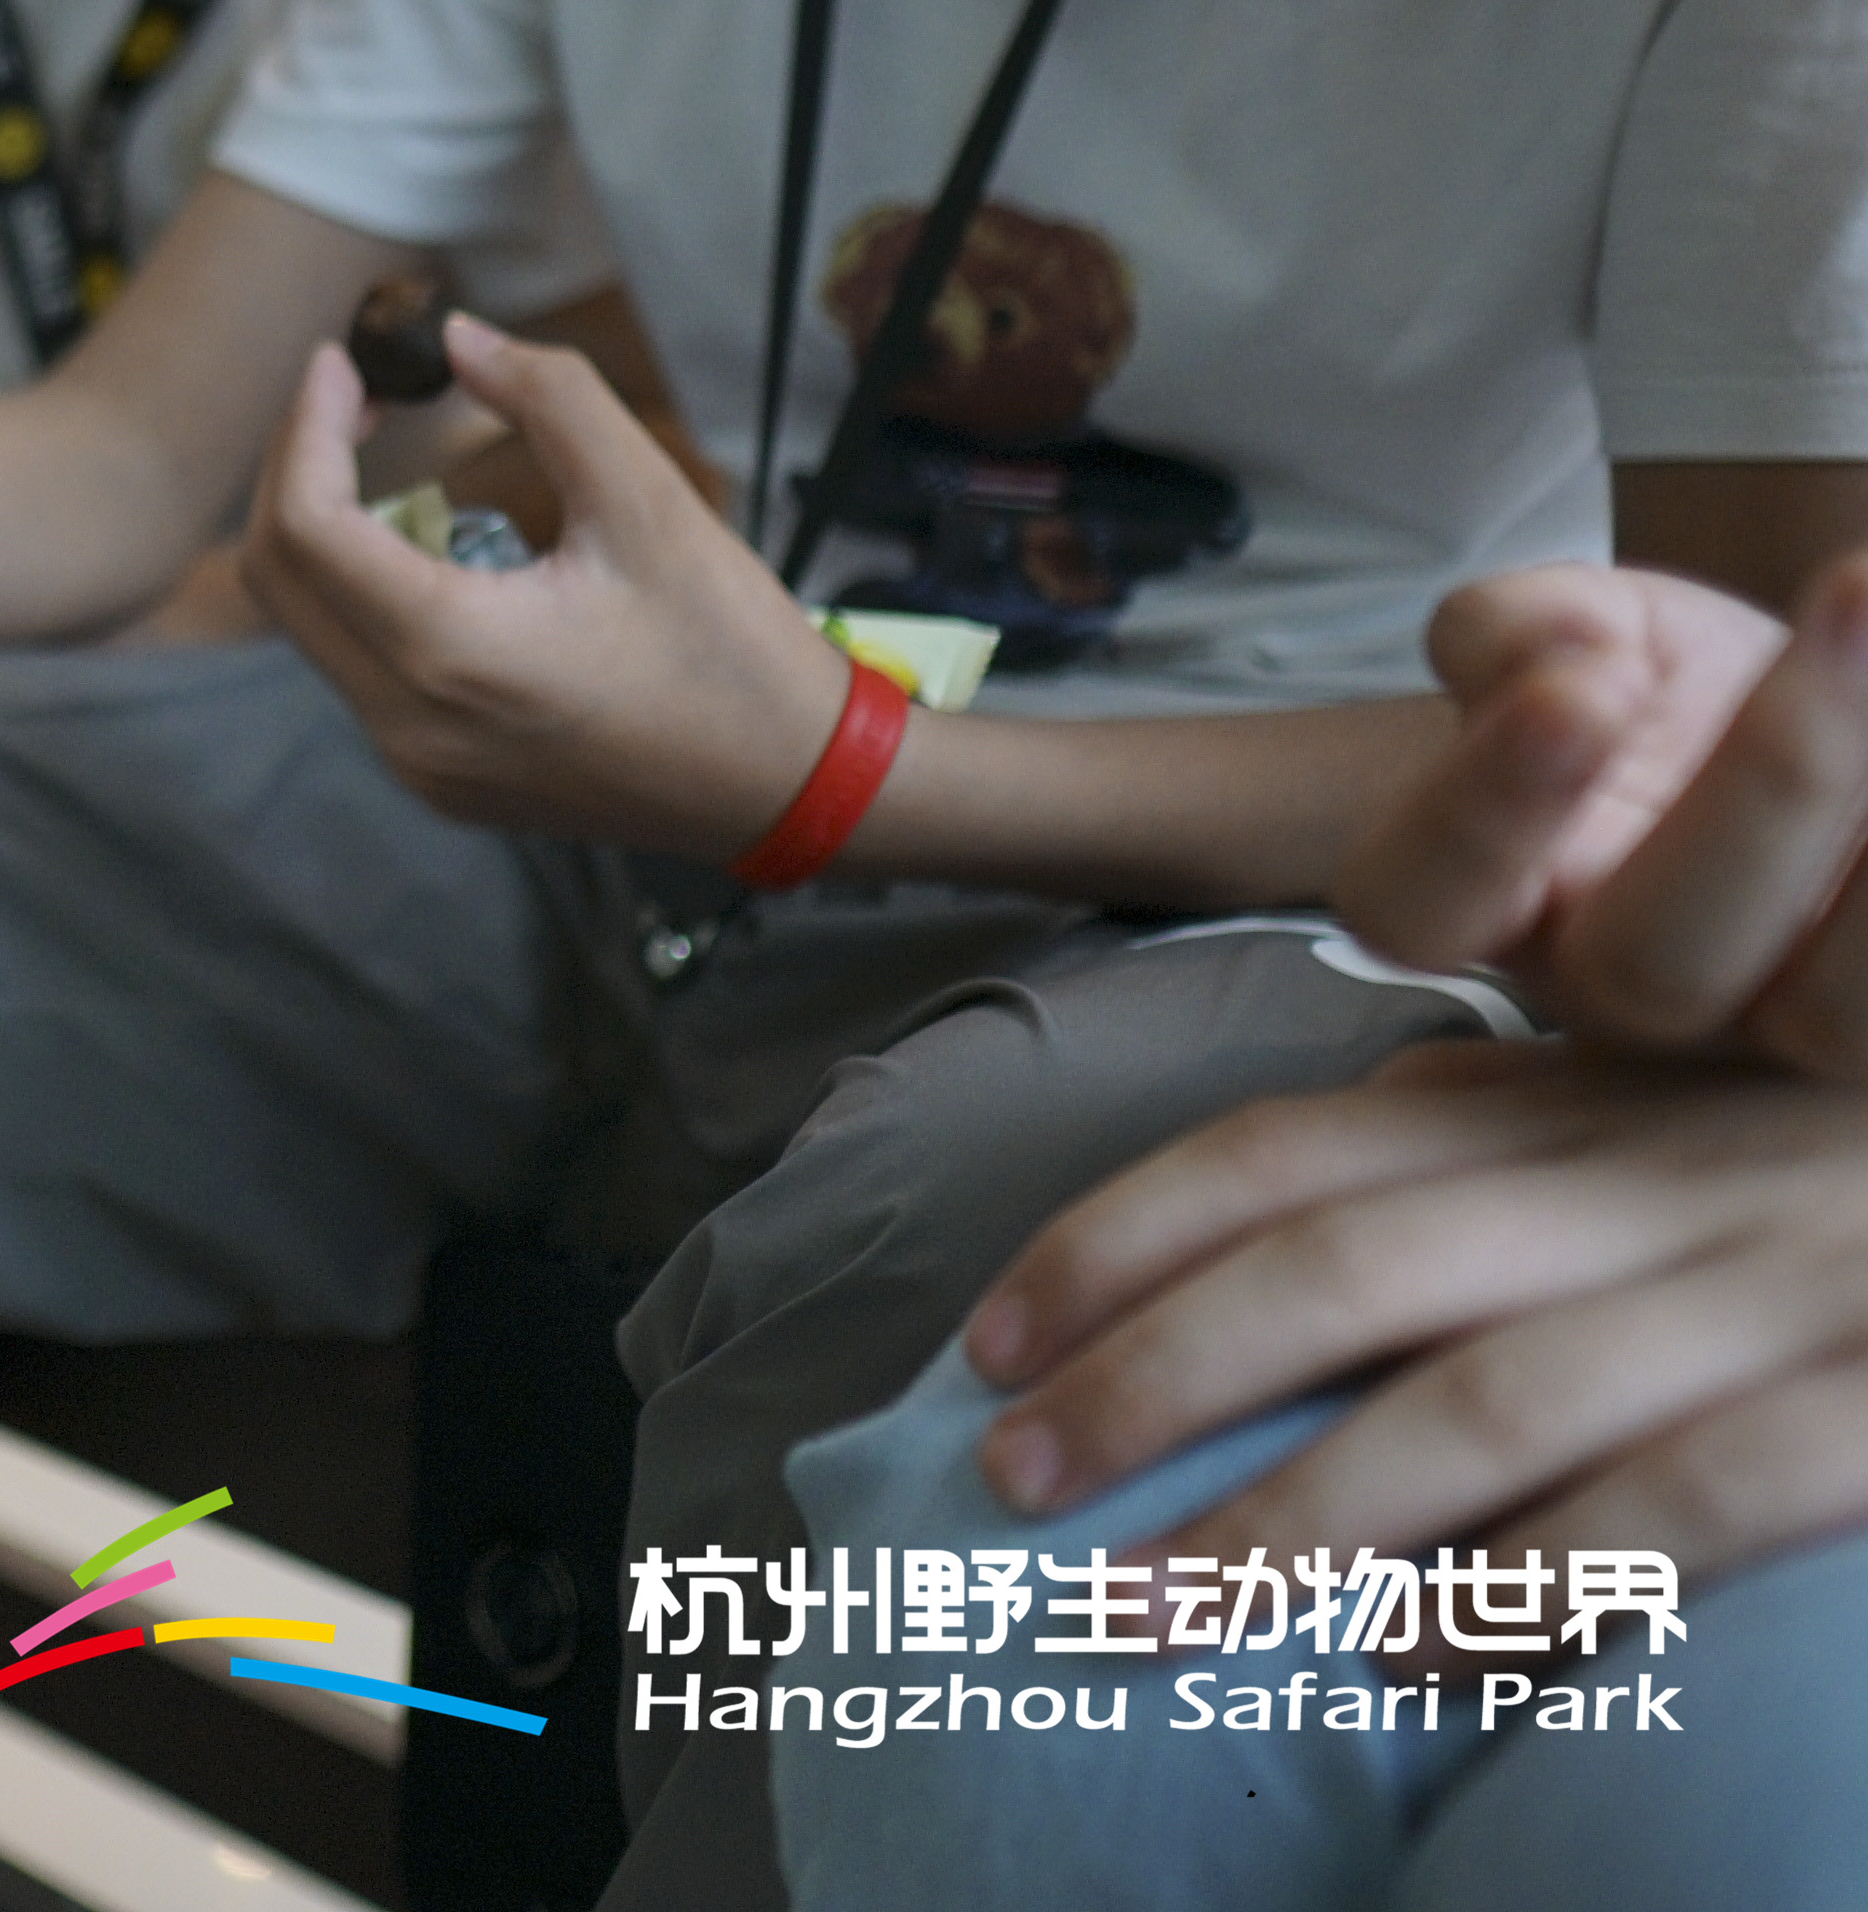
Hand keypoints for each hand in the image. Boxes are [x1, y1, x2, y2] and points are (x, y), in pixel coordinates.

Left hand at [242, 310, 841, 854]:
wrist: (794, 789)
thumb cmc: (733, 651)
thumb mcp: (649, 498)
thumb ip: (548, 396)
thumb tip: (458, 341)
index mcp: (452, 654)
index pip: (308, 527)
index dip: (306, 429)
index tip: (339, 364)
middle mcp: (410, 724)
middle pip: (280, 579)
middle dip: (299, 471)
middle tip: (355, 399)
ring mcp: (418, 764)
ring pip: (311, 627)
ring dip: (330, 532)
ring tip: (399, 462)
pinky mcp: (440, 780)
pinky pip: (358, 672)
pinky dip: (366, 594)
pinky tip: (434, 546)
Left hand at [962, 1036, 1867, 1594]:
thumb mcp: (1706, 1104)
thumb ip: (1536, 1117)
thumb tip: (1359, 1117)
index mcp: (1598, 1103)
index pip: (1298, 1150)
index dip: (1123, 1238)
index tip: (986, 1341)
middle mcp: (1662, 1180)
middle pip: (1343, 1272)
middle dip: (1148, 1380)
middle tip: (1008, 1488)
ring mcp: (1780, 1300)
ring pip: (1477, 1408)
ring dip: (1285, 1521)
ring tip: (1135, 1611)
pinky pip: (1677, 1509)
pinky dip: (1531, 1589)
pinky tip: (1402, 1661)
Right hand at [1354, 556, 1867, 1075]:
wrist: (1811, 724)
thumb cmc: (1661, 689)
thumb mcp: (1576, 626)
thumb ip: (1514, 626)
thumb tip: (1562, 650)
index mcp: (1498, 902)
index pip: (1421, 900)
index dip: (1487, 808)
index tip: (1580, 684)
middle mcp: (1626, 997)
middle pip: (1656, 968)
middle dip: (1768, 783)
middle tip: (1855, 596)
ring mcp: (1777, 1033)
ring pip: (1838, 1016)